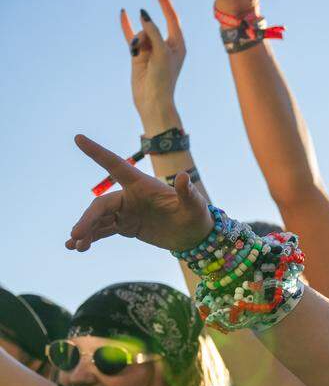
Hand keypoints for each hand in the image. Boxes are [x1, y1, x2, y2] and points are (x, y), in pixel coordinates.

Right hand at [66, 135, 211, 252]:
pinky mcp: (126, 226)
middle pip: (101, 204)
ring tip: (74, 246)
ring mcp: (126, 212)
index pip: (116, 166)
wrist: (196, 236)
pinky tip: (77, 247)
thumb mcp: (194, 204)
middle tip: (75, 234)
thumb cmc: (196, 214)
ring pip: (98, 219)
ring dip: (85, 230)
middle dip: (87, 218)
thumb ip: (187, 192)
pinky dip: (91, 238)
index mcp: (142, 184)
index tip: (78, 138)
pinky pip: (103, 230)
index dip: (97, 152)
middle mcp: (130, 196)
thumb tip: (184, 176)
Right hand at [119, 0, 184, 127]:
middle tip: (151, 19)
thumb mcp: (161, 53)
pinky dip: (127, 26)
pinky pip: (131, 36)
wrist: (152, 100)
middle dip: (147, 28)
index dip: (165, 4)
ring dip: (137, 41)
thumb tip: (144, 13)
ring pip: (140, 33)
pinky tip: (123, 12)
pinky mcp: (138, 54)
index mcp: (178, 45)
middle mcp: (166, 45)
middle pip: (153, 26)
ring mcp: (151, 49)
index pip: (172, 19)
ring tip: (138, 55)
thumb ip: (153, 32)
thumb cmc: (163, 79)